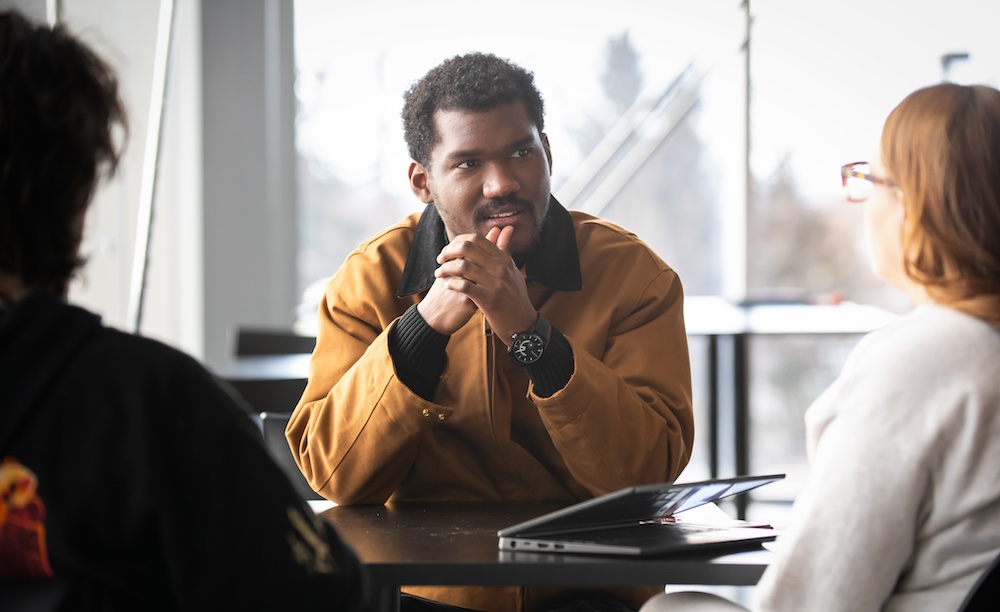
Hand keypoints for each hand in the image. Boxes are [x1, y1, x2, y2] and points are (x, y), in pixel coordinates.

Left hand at [431, 226, 536, 345]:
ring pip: (463, 266)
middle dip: (448, 252)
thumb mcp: (512, 270)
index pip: (477, 239)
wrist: (522, 323)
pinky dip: (452, 284)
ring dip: (446, 269)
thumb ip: (505, 249)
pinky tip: (447, 285)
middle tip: (440, 260)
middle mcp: (500, 268)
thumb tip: (506, 228)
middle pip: (467, 248)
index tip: (449, 250)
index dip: (458, 241)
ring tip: (439, 274)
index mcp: (503, 259)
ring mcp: (495, 284)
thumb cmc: (515, 295)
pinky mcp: (489, 300)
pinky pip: (464, 286)